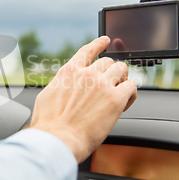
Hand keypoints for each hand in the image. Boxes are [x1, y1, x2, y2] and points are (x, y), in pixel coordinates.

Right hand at [29, 36, 136, 162]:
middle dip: (111, 72)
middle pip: (108, 62)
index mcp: (69, 71)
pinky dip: (131, 94)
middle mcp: (87, 74)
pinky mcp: (115, 99)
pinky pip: (131, 87)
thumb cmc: (49, 125)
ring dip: (122, 80)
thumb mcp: (46, 96)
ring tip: (120, 93)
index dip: (99, 44)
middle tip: (111, 86)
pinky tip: (125, 103)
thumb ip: (59, 86)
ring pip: (122, 70)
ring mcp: (102, 84)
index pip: (88, 50)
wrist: (58, 139)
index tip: (105, 41)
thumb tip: (61, 87)